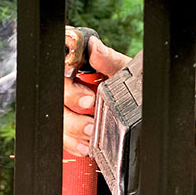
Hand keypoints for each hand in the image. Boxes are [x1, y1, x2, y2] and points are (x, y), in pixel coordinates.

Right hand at [63, 36, 131, 156]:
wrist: (139, 103)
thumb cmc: (127, 82)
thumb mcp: (122, 69)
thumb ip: (108, 59)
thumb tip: (95, 48)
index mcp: (77, 72)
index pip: (60, 77)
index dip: (70, 90)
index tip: (87, 100)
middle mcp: (70, 91)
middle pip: (56, 102)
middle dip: (72, 114)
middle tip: (90, 122)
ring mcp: (70, 111)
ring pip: (58, 122)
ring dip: (73, 131)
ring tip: (90, 134)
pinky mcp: (73, 131)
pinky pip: (64, 139)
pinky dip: (74, 144)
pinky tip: (85, 146)